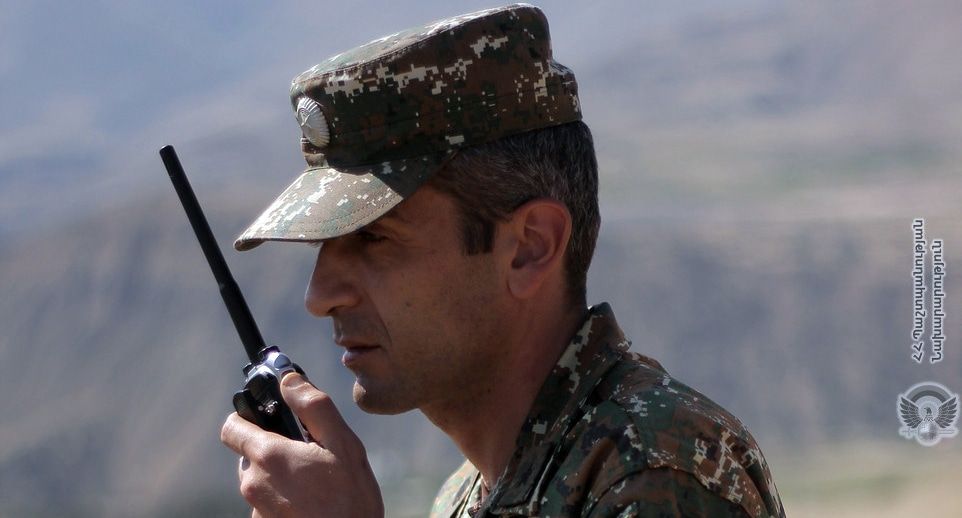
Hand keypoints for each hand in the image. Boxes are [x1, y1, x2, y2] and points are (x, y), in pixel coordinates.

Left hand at [221, 373, 383, 517]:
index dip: (249, 416)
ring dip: (283, 475)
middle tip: (311, 454)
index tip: (271, 417)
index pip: (232, 426)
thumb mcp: (342, 445)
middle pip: (251, 453)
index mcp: (268, 456)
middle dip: (276, 448)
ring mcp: (256, 509)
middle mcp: (254, 483)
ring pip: (262, 479)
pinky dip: (285, 497)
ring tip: (316, 483)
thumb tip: (289, 379)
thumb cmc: (350, 500)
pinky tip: (311, 502)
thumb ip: (313, 406)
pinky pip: (268, 501)